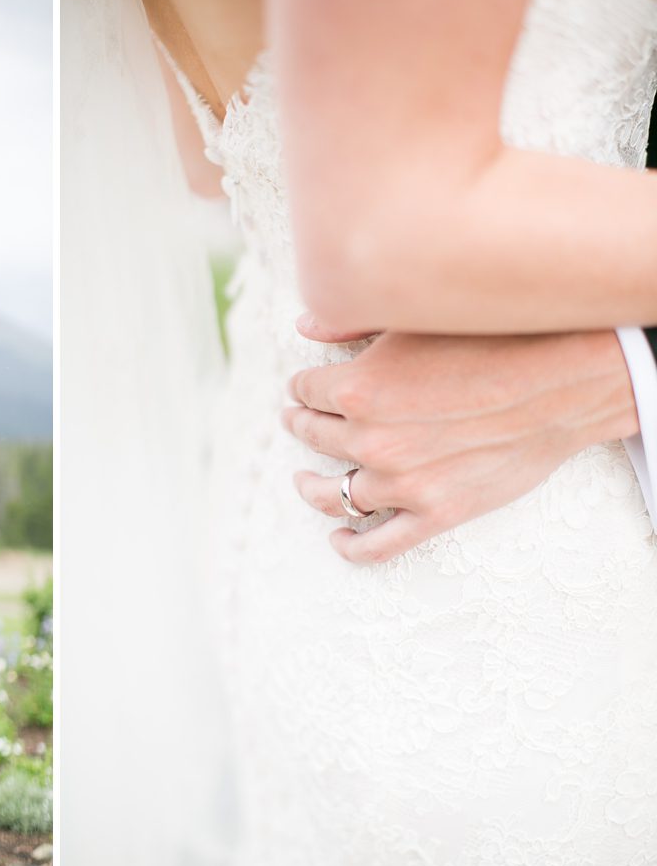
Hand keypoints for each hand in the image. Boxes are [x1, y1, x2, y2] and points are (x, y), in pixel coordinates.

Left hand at [283, 321, 638, 562]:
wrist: (567, 380)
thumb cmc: (495, 338)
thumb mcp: (414, 320)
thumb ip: (350, 323)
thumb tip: (304, 326)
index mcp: (357, 389)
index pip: (306, 390)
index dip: (303, 386)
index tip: (305, 388)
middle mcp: (371, 440)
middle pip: (314, 436)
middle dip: (302, 425)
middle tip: (299, 421)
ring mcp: (402, 483)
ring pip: (333, 494)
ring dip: (310, 487)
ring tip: (304, 480)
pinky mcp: (436, 513)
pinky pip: (378, 544)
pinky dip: (351, 546)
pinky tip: (338, 538)